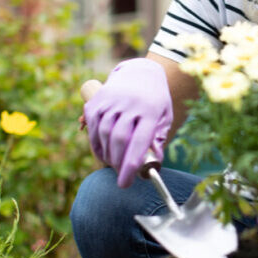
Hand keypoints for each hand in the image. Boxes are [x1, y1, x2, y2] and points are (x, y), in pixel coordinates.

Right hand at [82, 58, 172, 187]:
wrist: (142, 73)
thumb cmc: (156, 103)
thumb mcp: (165, 118)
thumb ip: (158, 140)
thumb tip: (154, 164)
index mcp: (150, 110)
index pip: (139, 141)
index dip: (130, 165)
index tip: (125, 183)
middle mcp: (130, 103)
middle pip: (119, 139)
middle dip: (117, 163)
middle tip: (120, 177)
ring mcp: (112, 100)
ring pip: (103, 133)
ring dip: (105, 155)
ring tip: (113, 165)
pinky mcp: (98, 100)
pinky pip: (92, 125)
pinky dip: (95, 143)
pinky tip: (102, 153)